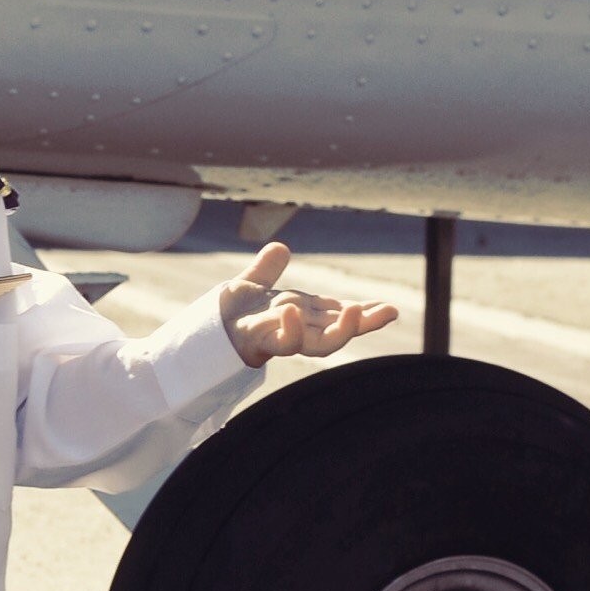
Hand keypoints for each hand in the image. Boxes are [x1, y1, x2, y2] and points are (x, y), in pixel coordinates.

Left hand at [218, 243, 397, 364]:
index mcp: (299, 316)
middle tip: (391, 312)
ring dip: (341, 331)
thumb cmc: (225, 316)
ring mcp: (280, 338)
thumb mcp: (248, 287)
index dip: (363, 313)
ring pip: (319, 344)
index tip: (390, 308)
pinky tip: (293, 310)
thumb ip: (266, 270)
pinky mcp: (260, 343)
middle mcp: (295, 330)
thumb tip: (279, 247)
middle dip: (365, 324)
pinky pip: (282, 342)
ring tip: (357, 312)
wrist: (198, 333)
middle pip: (337, 332)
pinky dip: (292, 329)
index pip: (337, 315)